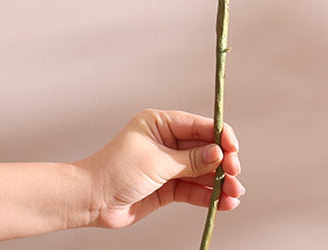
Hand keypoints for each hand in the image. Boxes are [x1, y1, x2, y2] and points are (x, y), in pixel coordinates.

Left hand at [74, 108, 243, 228]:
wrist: (92, 200)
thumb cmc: (117, 170)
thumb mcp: (157, 161)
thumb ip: (190, 160)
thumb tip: (218, 153)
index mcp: (162, 124)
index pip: (199, 126)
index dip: (220, 136)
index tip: (234, 149)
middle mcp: (167, 142)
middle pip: (204, 149)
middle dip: (223, 161)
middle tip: (236, 174)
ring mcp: (168, 165)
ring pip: (202, 172)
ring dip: (220, 182)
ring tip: (236, 194)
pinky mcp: (167, 187)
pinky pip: (193, 189)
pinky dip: (209, 196)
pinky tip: (225, 202)